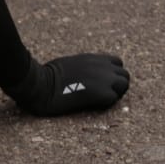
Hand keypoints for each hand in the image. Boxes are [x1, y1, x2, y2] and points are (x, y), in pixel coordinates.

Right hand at [8, 54, 130, 115]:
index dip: (112, 74)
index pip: (117, 63)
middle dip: (118, 85)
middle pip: (124, 75)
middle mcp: (101, 66)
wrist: (40, 84)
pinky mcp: (101, 93)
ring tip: (100, 101)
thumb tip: (79, 74)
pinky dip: (107, 103)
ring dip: (116, 93)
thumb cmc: (45, 76)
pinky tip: (93, 105)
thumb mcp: (67, 64)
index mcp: (92, 58)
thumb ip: (81, 67)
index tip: (102, 83)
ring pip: (124, 85)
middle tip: (103, 95)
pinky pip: (114, 98)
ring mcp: (103, 79)